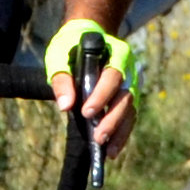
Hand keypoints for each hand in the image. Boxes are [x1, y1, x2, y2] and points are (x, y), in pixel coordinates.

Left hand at [45, 16, 132, 152]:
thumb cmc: (71, 46)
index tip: (86, 112)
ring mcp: (130, 86)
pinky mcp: (127, 100)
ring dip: (119, 132)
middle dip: (112, 119)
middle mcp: (129, 70)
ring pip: (130, 111)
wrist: (86, 38)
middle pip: (125, 97)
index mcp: (117, 54)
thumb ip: (61, 78)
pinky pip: (128, 119)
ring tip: (107, 151)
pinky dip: (121, 135)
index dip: (102, 95)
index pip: (113, 76)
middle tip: (97, 137)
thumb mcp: (59, 55)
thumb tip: (64, 106)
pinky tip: (111, 150)